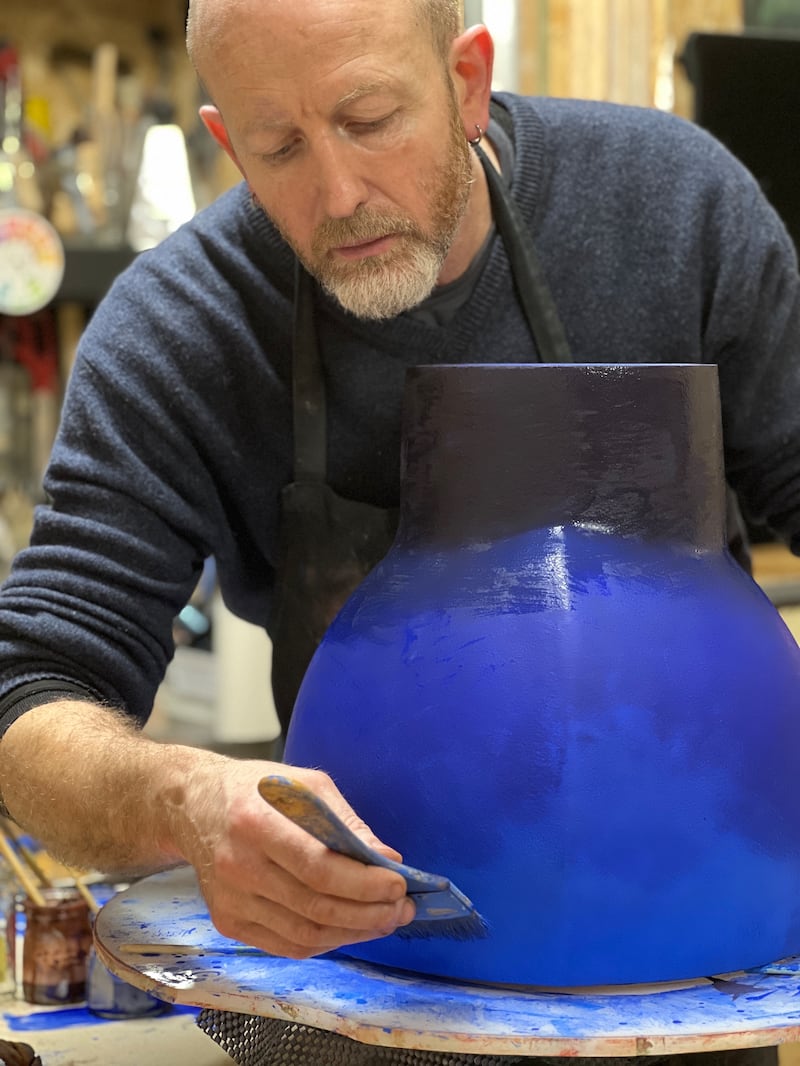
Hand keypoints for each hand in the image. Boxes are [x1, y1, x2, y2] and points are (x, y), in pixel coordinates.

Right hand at [171, 759, 414, 957]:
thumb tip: (387, 859)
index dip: (362, 883)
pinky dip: (325, 942)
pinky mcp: (228, 922)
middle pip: (314, 906)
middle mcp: (239, 866)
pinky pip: (286, 945)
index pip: (317, 867)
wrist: (194, 806)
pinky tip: (350, 928)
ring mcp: (231, 900)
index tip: (398, 884)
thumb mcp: (305, 784)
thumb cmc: (257, 789)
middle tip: (401, 908)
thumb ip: (346, 823)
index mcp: (255, 822)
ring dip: (353, 933)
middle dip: (368, 913)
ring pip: (304, 934)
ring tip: (385, 920)